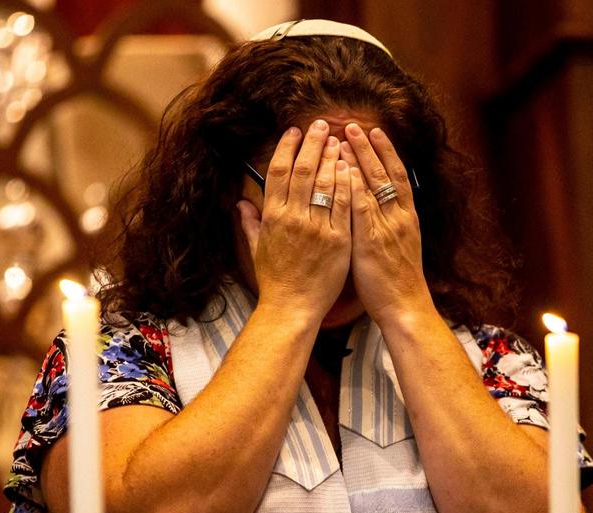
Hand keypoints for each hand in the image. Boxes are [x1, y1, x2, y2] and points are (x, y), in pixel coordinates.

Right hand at [237, 120, 352, 326]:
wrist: (292, 308)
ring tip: (339, 138)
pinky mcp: (338, 239)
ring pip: (324, 183)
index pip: (279, 173)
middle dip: (313, 143)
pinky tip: (351, 167)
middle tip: (322, 124)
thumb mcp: (256, 250)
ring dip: (332, 157)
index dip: (287, 148)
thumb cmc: (275, 281)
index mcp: (272, 218)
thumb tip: (241, 204)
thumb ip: (250, 224)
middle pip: (303, 170)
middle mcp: (292, 218)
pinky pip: (344, 205)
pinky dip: (347, 183)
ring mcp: (316, 227)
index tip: (295, 132)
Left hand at [340, 124, 433, 325]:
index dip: (384, 152)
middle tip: (352, 124)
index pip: (397, 175)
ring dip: (357, 159)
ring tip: (342, 136)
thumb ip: (386, 227)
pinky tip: (341, 170)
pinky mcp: (371, 241)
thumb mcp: (396, 249)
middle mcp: (398, 216)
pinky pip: (360, 208)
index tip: (373, 131)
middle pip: (384, 172)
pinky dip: (352, 186)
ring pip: (372, 184)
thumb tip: (374, 213)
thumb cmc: (396, 284)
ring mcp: (386, 227)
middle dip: (368, 147)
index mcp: (406, 218)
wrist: (406, 307)